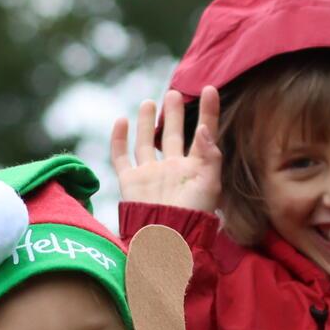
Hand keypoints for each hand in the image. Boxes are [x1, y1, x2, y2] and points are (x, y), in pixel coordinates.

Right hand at [111, 87, 222, 212]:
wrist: (166, 239)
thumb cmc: (192, 216)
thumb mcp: (210, 184)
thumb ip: (210, 155)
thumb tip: (203, 128)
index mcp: (195, 168)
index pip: (203, 133)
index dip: (208, 111)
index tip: (209, 89)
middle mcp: (172, 168)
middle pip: (173, 133)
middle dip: (174, 113)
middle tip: (174, 93)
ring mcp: (150, 174)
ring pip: (147, 141)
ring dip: (147, 122)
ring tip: (150, 101)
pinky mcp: (131, 182)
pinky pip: (122, 157)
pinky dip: (119, 140)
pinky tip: (121, 121)